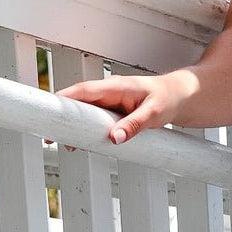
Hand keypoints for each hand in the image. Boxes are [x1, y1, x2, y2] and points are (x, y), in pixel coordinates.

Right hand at [43, 71, 192, 150]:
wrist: (181, 96)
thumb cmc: (169, 99)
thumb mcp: (154, 113)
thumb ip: (135, 125)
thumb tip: (114, 138)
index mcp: (116, 86)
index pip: (84, 90)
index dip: (65, 99)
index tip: (50, 111)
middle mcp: (109, 92)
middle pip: (78, 102)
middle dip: (62, 116)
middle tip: (49, 135)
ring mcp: (110, 102)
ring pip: (84, 112)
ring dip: (72, 126)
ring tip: (60, 144)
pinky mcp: (113, 112)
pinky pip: (94, 120)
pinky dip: (85, 131)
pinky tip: (79, 144)